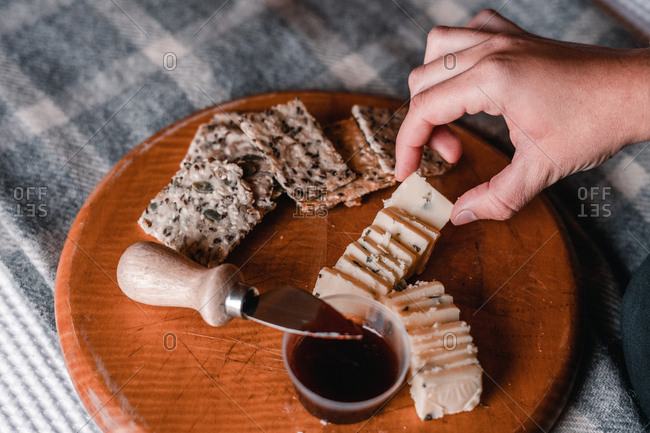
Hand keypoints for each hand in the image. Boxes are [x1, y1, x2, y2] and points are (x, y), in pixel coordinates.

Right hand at [396, 9, 649, 224]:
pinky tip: (469, 81)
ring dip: (431, 86)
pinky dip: (454, 56)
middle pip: (421, 81)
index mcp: (492, 79)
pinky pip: (465, 31)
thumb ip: (495, 198)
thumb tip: (459, 216)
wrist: (636, 92)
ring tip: (453, 115)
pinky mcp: (514, 35)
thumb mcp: (542, 170)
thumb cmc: (595, 124)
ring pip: (435, 48)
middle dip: (424, 125)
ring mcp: (502, 37)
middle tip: (452, 155)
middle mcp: (490, 50)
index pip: (423, 109)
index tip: (406, 173)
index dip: (406, 146)